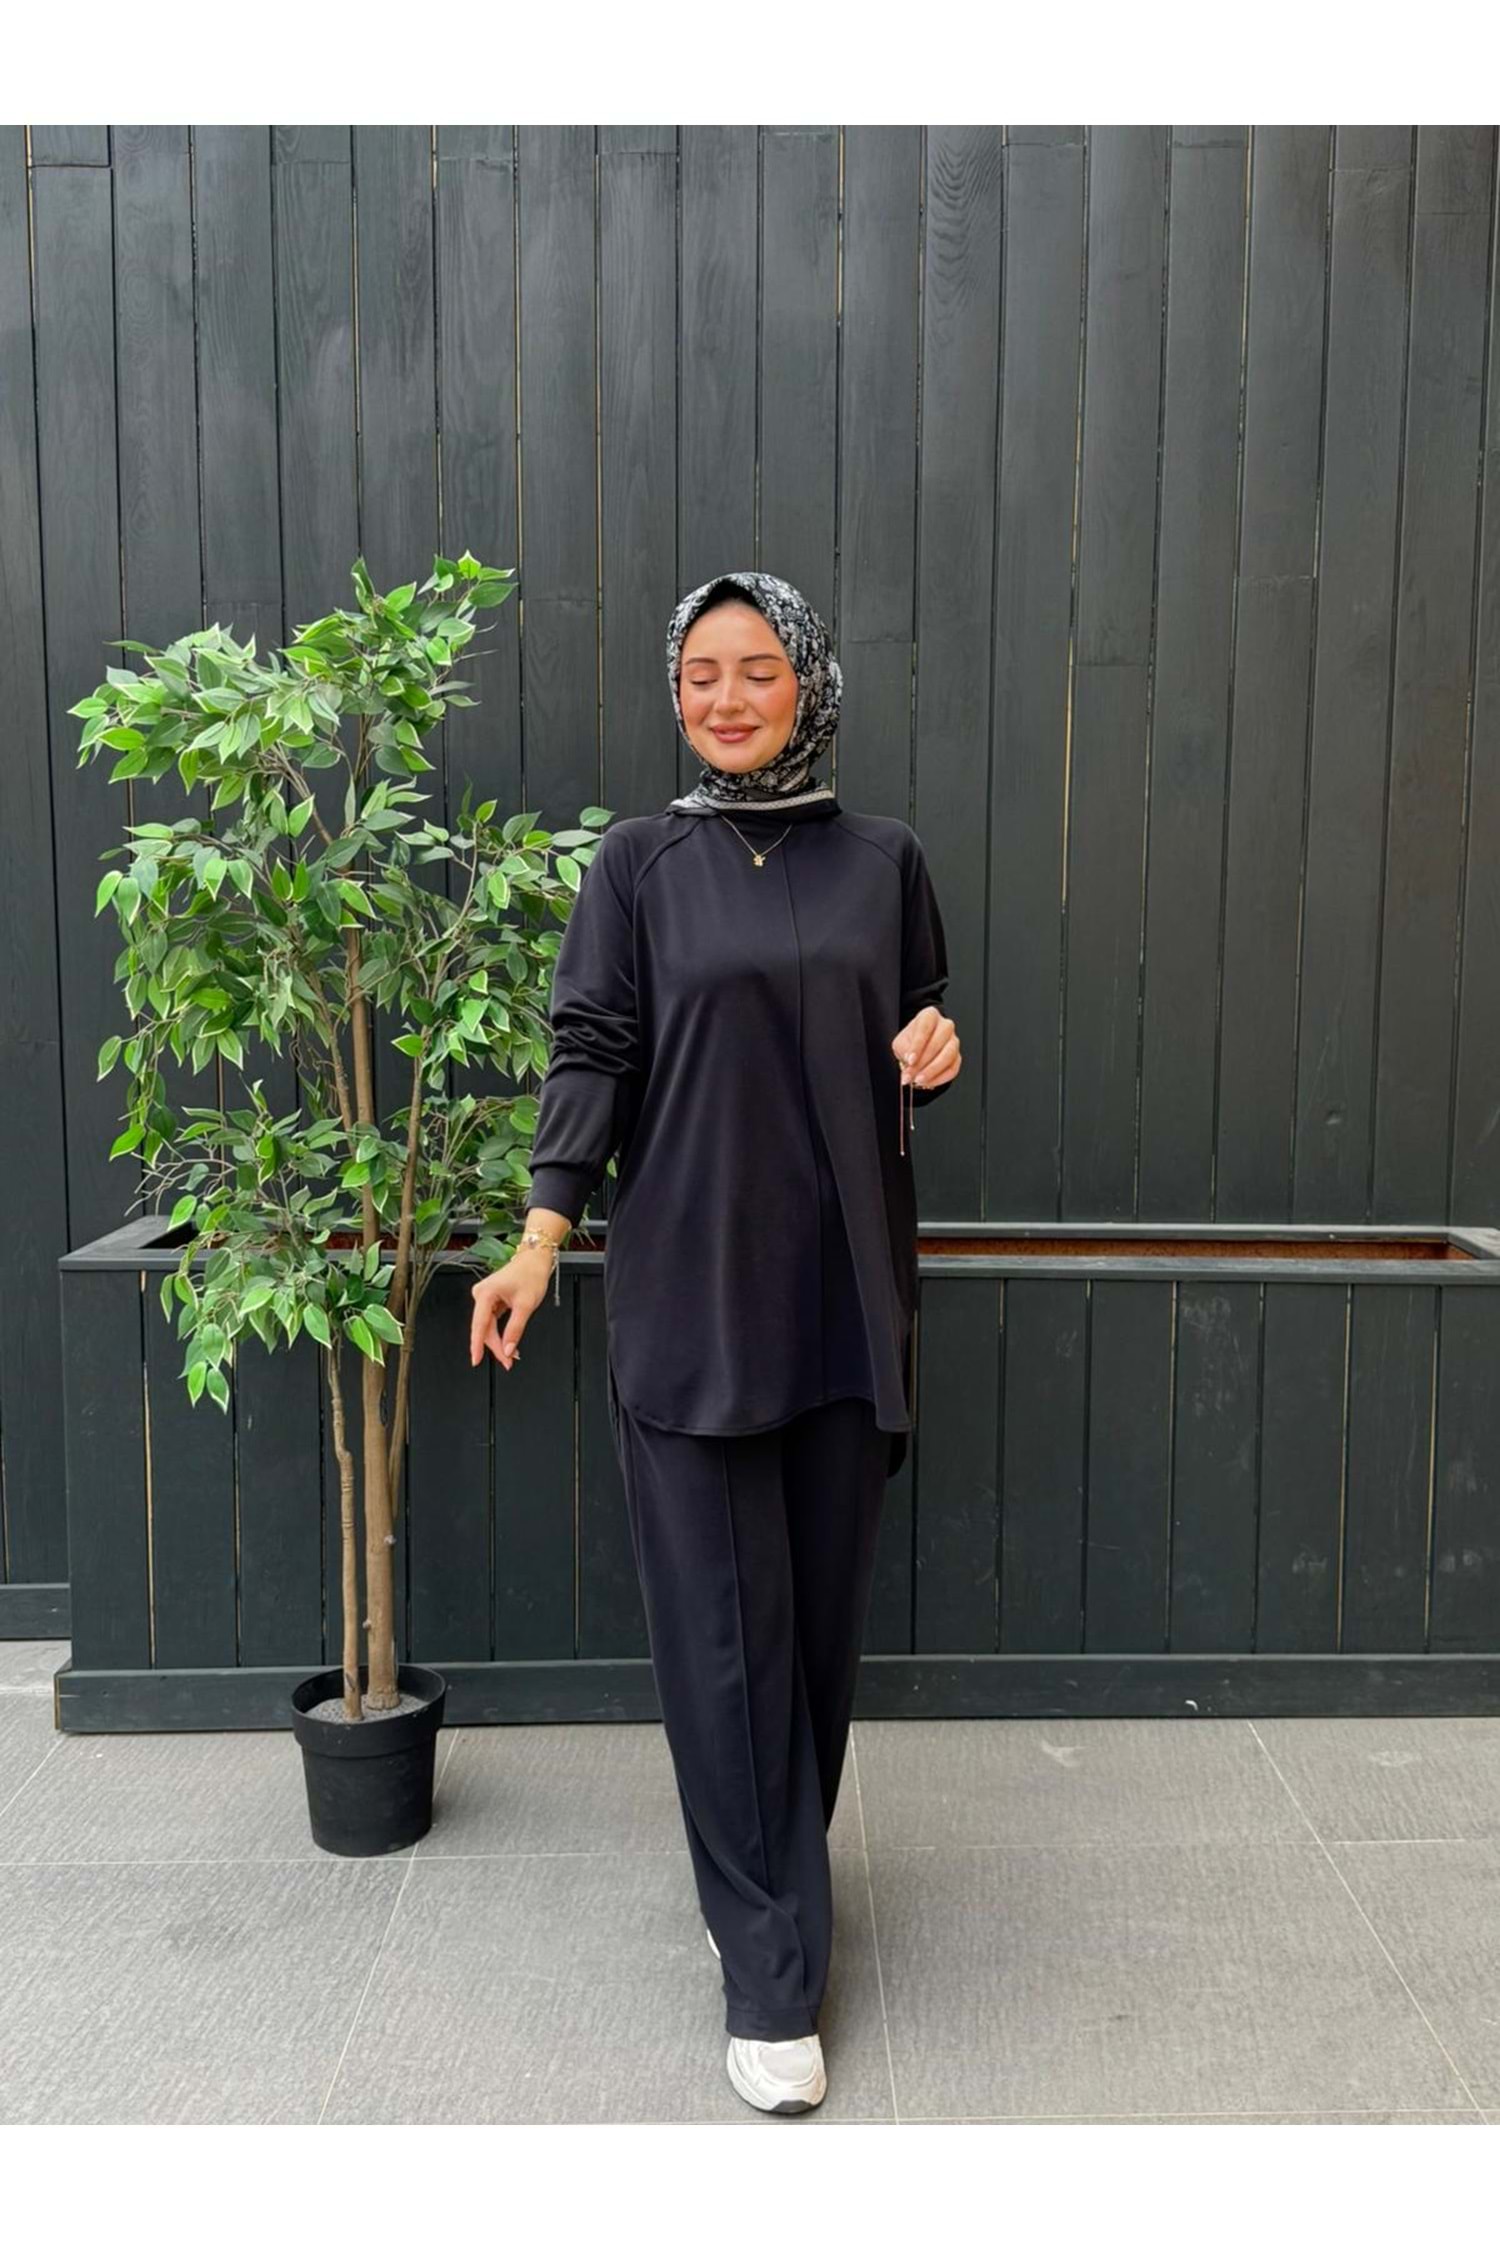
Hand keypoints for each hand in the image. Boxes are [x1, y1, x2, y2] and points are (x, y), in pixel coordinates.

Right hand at [469, 1253, 552, 1371]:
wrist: (535, 1260)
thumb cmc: (531, 1275)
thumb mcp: (526, 1305)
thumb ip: (515, 1329)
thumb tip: (508, 1348)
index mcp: (485, 1293)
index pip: (480, 1325)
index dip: (477, 1345)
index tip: (476, 1360)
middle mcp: (481, 1294)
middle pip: (484, 1328)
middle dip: (496, 1347)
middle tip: (508, 1361)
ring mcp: (485, 1297)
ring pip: (488, 1327)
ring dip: (499, 1342)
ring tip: (510, 1355)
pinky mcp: (491, 1300)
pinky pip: (492, 1321)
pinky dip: (500, 1333)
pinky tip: (507, 1343)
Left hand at [892, 1005, 960, 1089]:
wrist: (919, 1047)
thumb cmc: (911, 1040)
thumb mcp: (901, 1042)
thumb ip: (904, 1051)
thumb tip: (910, 1065)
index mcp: (930, 1016)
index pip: (925, 1029)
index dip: (917, 1046)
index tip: (910, 1060)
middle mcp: (945, 1026)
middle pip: (938, 1043)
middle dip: (922, 1062)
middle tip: (911, 1075)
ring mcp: (954, 1041)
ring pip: (948, 1056)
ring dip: (932, 1071)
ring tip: (919, 1080)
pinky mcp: (957, 1057)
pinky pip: (953, 1069)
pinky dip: (940, 1078)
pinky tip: (929, 1082)